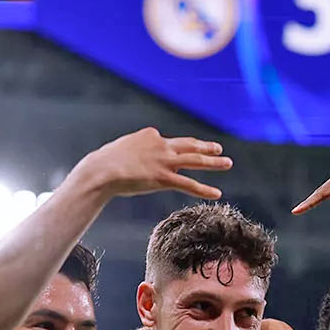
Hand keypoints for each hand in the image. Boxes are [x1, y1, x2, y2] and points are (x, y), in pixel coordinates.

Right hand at [67, 127, 230, 200]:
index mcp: (150, 136)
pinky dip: (204, 190)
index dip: (170, 149)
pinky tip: (217, 193)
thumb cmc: (103, 163)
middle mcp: (161, 145)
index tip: (170, 155)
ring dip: (213, 162)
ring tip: (228, 163)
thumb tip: (130, 160)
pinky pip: (188, 184)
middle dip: (205, 147)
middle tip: (219, 148)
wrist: (100, 170)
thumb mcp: (120, 151)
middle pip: (189, 145)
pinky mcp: (164, 178)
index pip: (167, 142)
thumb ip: (132, 152)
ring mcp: (164, 161)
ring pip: (195, 161)